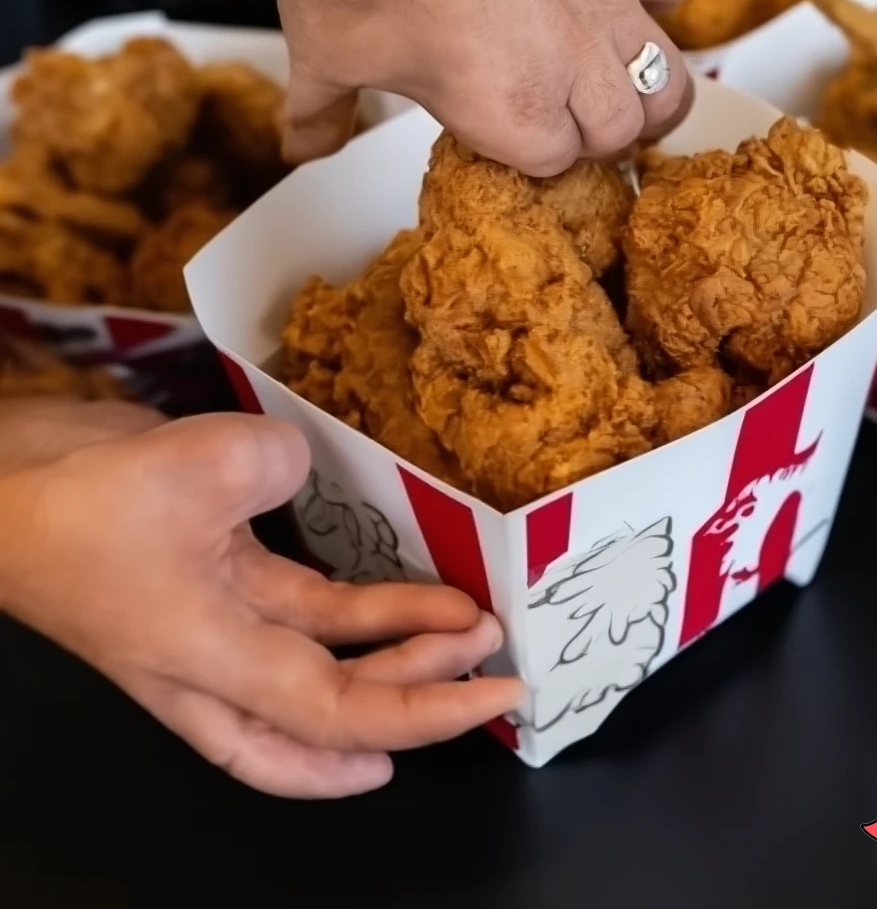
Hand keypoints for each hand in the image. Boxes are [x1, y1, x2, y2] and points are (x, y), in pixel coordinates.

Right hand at [0, 412, 522, 797]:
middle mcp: (218, 663)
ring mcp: (216, 625)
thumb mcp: (203, 464)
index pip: (340, 712)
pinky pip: (300, 614)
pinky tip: (400, 601)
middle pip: (334, 711)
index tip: (495, 695)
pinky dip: (355, 616)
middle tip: (489, 664)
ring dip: (394, 652)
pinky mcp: (214, 580)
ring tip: (464, 628)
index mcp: (213, 659)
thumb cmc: (79, 499)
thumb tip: (304, 470)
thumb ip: (281, 468)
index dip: (426, 713)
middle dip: (418, 695)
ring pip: (320, 666)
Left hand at [225, 0, 692, 173]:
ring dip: (648, 96)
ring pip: (667, 80)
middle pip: (621, 133)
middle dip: (599, 139)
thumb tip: (303, 145)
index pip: (556, 163)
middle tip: (574, 126)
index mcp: (509, 110)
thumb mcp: (325, 56)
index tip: (517, 145)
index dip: (535, 157)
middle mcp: (568, 63)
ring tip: (622, 94)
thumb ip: (322, 116)